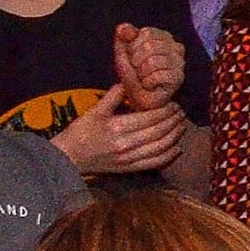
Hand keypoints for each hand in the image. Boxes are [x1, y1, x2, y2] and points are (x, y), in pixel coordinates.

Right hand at [54, 83, 189, 175]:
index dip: (166, 110)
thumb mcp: (95, 111)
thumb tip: (128, 81)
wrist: (68, 158)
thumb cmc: (80, 132)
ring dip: (175, 136)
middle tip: (181, 112)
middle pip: (159, 131)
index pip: (151, 117)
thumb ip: (113, 96)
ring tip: (182, 126)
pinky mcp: (129, 168)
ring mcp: (129, 158)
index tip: (174, 104)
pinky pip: (154, 163)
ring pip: (160, 147)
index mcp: (118, 126)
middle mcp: (126, 143)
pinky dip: (168, 156)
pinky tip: (177, 148)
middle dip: (174, 121)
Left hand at [112, 22, 185, 111]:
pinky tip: (150, 86)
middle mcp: (176, 47)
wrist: (141, 101)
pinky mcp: (178, 78)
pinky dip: (148, 82)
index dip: (134, 47)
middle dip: (136, 61)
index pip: (147, 33)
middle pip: (150, 46)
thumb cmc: (134, 76)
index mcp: (164, 37)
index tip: (134, 58)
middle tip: (138, 71)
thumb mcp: (124, 54)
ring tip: (143, 79)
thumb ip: (123, 38)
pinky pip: (158, 75)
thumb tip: (123, 28)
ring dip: (141, 73)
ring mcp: (180, 63)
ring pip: (153, 61)